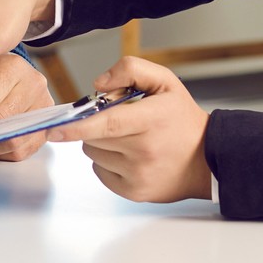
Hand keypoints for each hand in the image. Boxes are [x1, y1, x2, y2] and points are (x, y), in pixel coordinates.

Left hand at [46, 56, 210, 202]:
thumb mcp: (166, 82)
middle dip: (93, 126)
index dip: (77, 126)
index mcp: (152, 120)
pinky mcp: (134, 192)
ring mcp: (139, 175)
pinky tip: (127, 156)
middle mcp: (145, 150)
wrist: (207, 159)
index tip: (55, 128)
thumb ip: (131, 70)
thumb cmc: (181, 119)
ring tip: (127, 138)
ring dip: (100, 143)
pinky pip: (100, 172)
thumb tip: (98, 84)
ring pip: (94, 154)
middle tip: (115, 120)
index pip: (107, 124)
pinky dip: (106, 162)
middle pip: (94, 138)